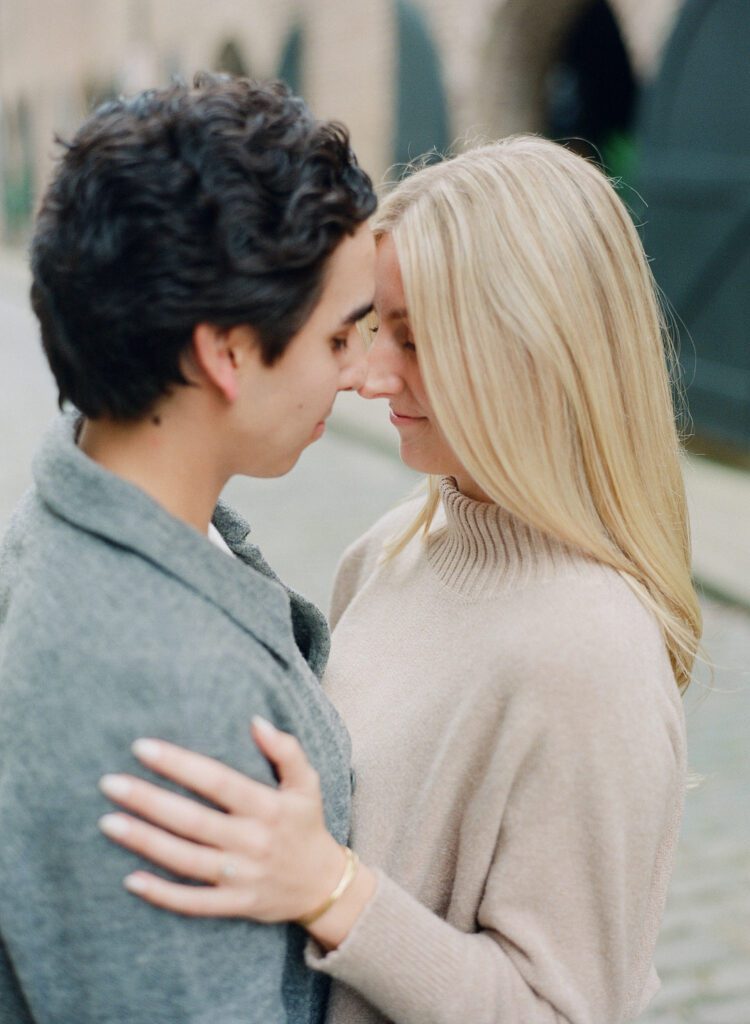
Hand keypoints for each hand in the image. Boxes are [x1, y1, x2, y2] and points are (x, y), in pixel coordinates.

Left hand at [98, 716, 373, 941]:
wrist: (323, 886)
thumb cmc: (306, 824)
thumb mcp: (307, 782)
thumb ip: (286, 750)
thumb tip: (256, 721)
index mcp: (268, 807)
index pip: (217, 781)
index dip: (179, 764)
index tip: (142, 748)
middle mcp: (252, 841)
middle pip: (192, 820)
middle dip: (148, 800)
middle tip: (109, 783)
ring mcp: (241, 876)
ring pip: (185, 859)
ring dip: (145, 842)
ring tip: (108, 822)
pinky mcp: (234, 904)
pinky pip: (193, 903)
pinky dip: (162, 894)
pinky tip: (130, 880)